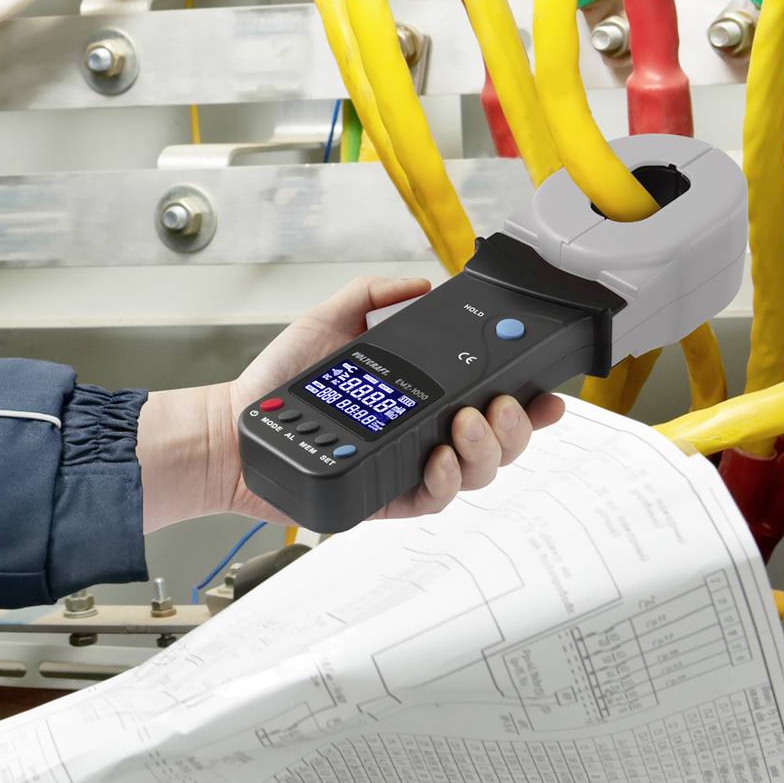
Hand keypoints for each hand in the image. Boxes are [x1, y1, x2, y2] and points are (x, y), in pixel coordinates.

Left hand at [137, 275, 563, 530]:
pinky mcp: (388, 498)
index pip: (491, 403)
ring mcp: (410, 470)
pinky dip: (444, 480)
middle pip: (500, 444)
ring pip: (477, 475)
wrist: (235, 427)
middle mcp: (425, 436)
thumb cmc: (276, 381)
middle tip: (496, 406)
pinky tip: (435, 457)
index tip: (549, 393)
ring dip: (485, 450)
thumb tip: (419, 282)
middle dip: (516, 428)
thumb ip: (374, 295)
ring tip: (464, 424)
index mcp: (423, 397)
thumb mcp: (330, 320)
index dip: (530, 405)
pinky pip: (434, 500)